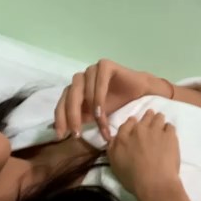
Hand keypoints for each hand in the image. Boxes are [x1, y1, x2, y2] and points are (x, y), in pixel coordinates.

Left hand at [54, 58, 168, 140]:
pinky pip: (98, 82)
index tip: (62, 136)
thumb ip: (80, 119)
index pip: (62, 103)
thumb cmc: (118, 104)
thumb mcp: (94, 116)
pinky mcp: (105, 65)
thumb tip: (59, 131)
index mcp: (75, 90)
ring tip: (98, 124)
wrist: (141, 94)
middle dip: (71, 116)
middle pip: (69, 96)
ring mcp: (92, 70)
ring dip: (89, 109)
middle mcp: (81, 78)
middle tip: (77, 134)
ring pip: (82, 89)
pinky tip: (101, 112)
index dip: (60, 119)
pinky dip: (98, 98)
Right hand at [107, 110, 180, 199]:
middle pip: (145, 117)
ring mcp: (155, 130)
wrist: (155, 183)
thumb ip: (114, 148)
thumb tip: (115, 139)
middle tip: (150, 127)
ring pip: (158, 117)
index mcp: (123, 138)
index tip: (137, 127)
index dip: (133, 123)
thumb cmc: (133, 179)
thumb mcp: (115, 164)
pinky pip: (170, 126)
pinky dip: (169, 131)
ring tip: (161, 129)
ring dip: (159, 121)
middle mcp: (138, 130)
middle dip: (148, 119)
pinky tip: (169, 139)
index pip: (128, 122)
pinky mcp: (169, 134)